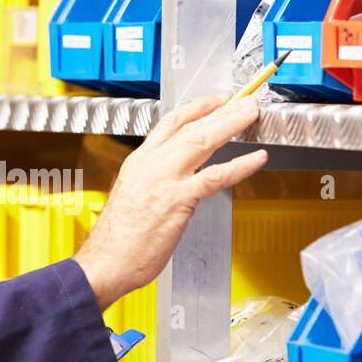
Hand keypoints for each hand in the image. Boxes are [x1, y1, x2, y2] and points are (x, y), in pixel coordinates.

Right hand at [73, 93, 267, 310]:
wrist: (106, 261)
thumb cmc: (118, 239)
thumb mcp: (132, 195)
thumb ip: (154, 180)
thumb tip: (176, 176)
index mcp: (139, 162)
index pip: (170, 122)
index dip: (197, 107)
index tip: (217, 100)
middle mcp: (151, 165)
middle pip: (191, 126)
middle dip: (222, 110)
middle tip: (245, 101)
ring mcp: (165, 180)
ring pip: (203, 141)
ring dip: (231, 124)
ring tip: (251, 115)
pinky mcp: (178, 201)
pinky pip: (215, 176)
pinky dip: (240, 165)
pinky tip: (255, 158)